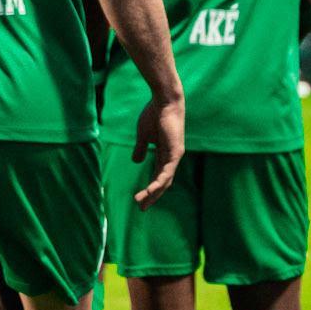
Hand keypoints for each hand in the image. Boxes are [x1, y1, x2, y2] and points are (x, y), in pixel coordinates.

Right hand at [131, 93, 184, 208]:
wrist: (164, 100)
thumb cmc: (154, 114)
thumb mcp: (143, 135)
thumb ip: (140, 148)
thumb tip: (136, 161)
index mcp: (165, 154)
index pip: (158, 176)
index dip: (150, 188)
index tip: (139, 199)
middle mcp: (172, 158)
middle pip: (163, 183)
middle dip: (152, 196)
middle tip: (141, 209)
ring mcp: (175, 156)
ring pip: (164, 181)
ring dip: (152, 194)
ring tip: (140, 204)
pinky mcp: (175, 152)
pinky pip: (166, 173)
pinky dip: (158, 183)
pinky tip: (150, 192)